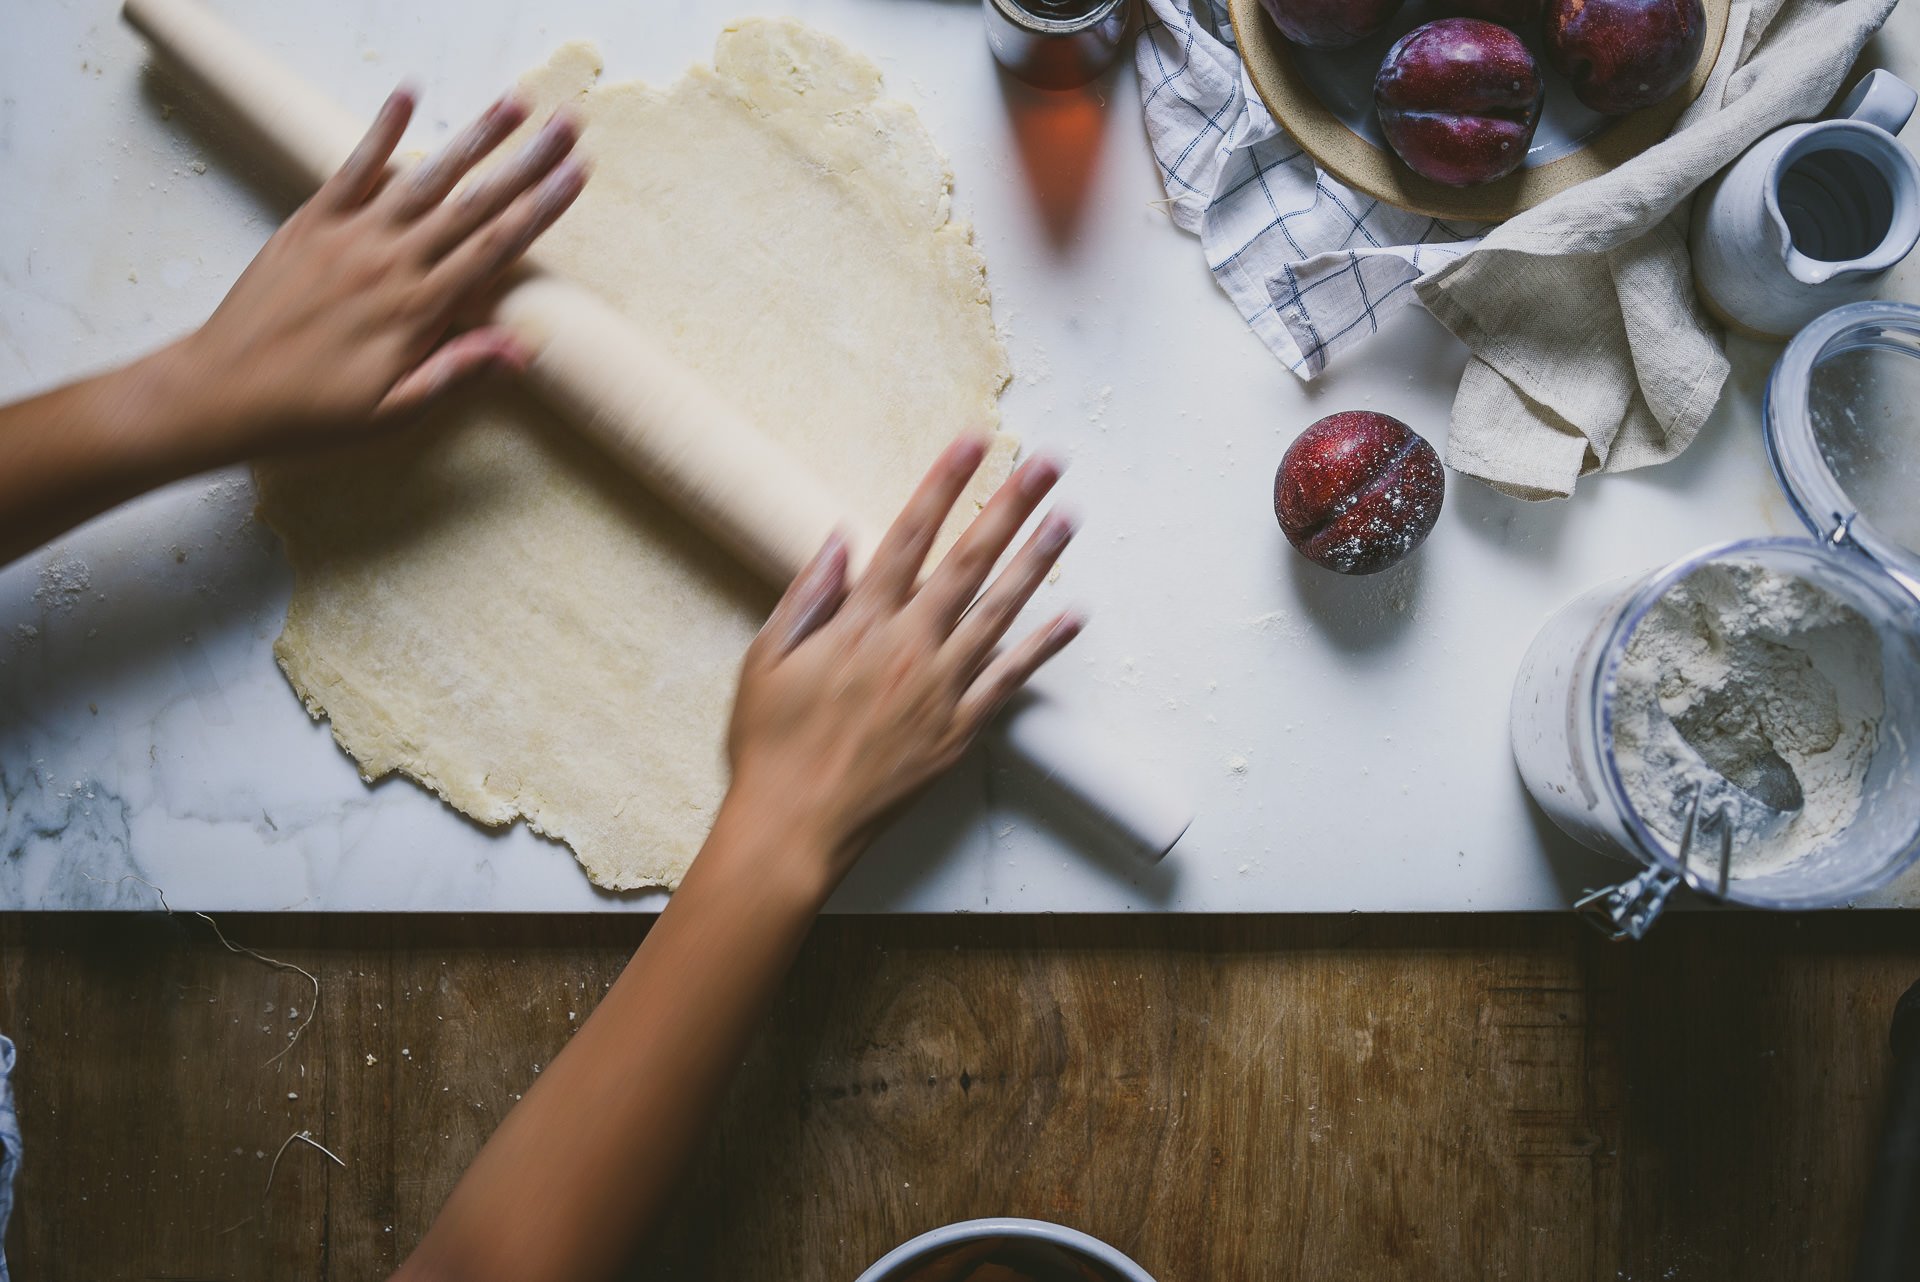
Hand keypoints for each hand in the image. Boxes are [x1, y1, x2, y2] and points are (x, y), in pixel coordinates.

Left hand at [166, 85, 585, 456]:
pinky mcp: (311, 222)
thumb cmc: (312, 412)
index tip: (577, 175)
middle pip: (473, 202)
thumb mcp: (392, 413)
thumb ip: (455, 374)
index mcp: (417, 309)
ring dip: (474, 137)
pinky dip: (382, 131)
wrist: (221, 392)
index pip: (495, 248)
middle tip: (566, 123)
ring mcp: (349, 236)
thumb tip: (522, 348)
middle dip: (527, 161)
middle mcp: (389, 262)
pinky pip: (352, 167)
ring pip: (425, 177)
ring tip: (514, 103)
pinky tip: (408, 96)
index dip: (542, 208)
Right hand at [725, 434, 1083, 887]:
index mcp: (859, 624)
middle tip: (1047, 463)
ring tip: (1068, 517)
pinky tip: (1072, 615)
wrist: (794, 829)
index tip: (974, 441)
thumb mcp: (766, 659)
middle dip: (1010, 505)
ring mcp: (940, 688)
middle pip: (969, 560)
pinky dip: (1042, 647)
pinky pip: (1010, 679)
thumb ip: (808, 595)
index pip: (909, 534)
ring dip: (1037, 560)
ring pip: (1000, 611)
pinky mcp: (959, 730)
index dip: (943, 483)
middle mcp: (909, 647)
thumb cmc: (771, 746)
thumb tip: (838, 537)